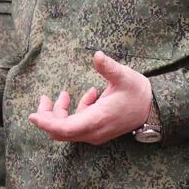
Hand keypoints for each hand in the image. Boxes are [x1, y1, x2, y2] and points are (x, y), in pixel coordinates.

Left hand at [27, 50, 152, 144]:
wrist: (155, 109)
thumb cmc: (139, 92)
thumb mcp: (124, 76)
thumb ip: (108, 67)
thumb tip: (97, 55)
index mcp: (97, 120)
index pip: (65, 129)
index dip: (47, 123)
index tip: (32, 116)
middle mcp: (94, 131)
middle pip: (61, 131)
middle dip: (48, 115)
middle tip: (43, 98)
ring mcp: (96, 133)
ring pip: (68, 129)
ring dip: (61, 113)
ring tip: (63, 94)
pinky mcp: (99, 129)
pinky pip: (79, 124)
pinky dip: (76, 111)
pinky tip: (90, 95)